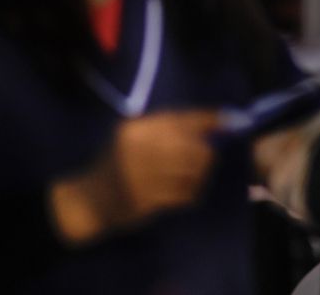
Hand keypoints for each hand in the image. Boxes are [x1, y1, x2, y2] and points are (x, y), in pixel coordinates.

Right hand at [51, 110, 217, 243]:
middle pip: (194, 147)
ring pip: (194, 172)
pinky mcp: (147, 200)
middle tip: (208, 157)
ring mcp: (143, 176)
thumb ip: (168, 128)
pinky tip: (184, 192)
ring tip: (195, 176)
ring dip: (201, 174)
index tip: (230, 120)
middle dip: (208, 153)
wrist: (89, 200)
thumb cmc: (117, 163)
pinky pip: (185, 194)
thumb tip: (214, 123)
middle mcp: (139, 149)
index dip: (209, 119)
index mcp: (136, 129)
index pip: (181, 119)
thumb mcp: (133, 137)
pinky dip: (192, 193)